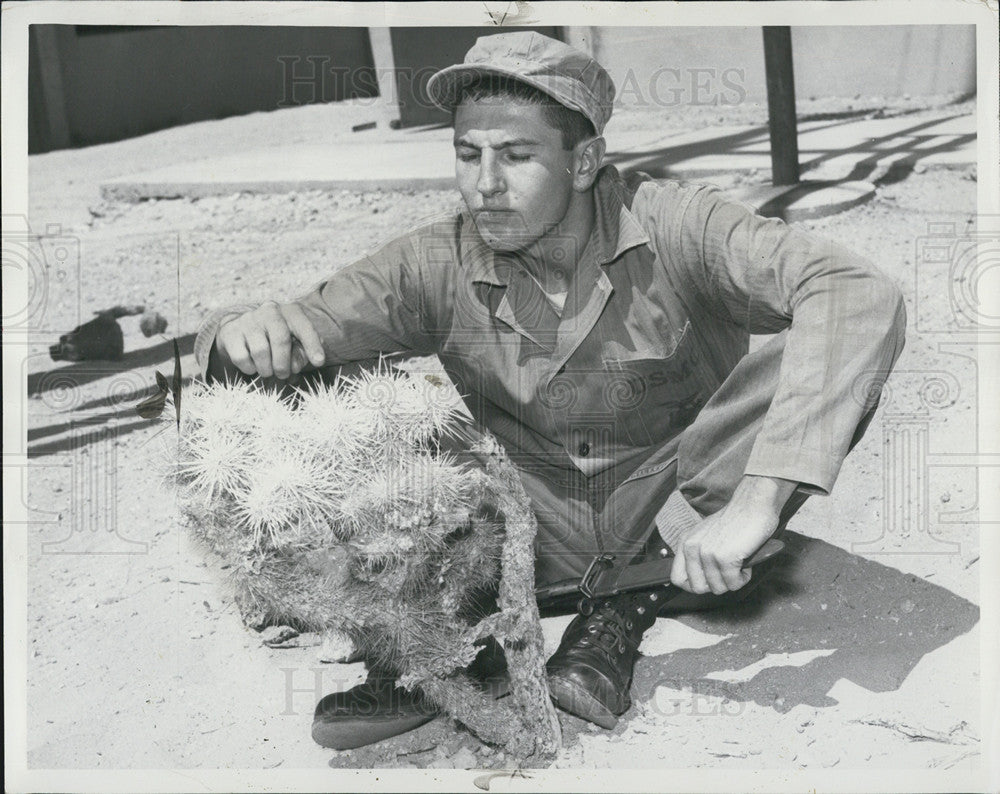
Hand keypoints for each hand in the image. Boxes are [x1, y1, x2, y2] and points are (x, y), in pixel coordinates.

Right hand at [215, 301, 324, 378]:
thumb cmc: (276, 341)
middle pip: (281, 339)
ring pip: (260, 351)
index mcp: (290, 312)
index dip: (312, 345)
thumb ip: (300, 355)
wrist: (241, 331)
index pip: (304, 326)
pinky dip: (249, 368)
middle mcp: (269, 311)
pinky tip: (252, 365)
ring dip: (266, 369)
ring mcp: (248, 320)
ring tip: (267, 371)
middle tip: (283, 374)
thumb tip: (294, 366)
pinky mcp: (231, 332)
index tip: (319, 362)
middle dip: (283, 363)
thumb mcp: (294, 345)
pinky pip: (242, 357)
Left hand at [669, 475, 796, 594]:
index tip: (708, 581)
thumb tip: (700, 581)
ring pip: (718, 588)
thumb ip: (698, 555)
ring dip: (732, 580)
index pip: (677, 578)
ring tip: (738, 564)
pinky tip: (746, 563)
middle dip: (716, 585)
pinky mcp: (724, 558)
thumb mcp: (706, 536)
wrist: (752, 505)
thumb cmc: (735, 521)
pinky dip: (743, 578)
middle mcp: (692, 547)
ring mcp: (707, 553)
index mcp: (685, 542)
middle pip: (697, 588)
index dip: (693, 585)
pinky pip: (733, 584)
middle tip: (727, 572)